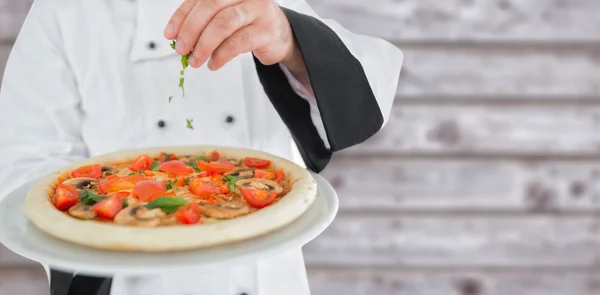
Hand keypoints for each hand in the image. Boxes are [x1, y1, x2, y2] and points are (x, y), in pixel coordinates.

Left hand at [164, 0, 296, 70]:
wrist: (280, 34)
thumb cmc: (247, 24)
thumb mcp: (224, 16)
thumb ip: (203, 22)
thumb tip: (178, 38)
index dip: (182, 16)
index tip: (170, 34)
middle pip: (211, 6)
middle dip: (191, 30)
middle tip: (181, 49)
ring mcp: (258, 10)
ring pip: (223, 24)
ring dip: (204, 45)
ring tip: (196, 60)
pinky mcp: (266, 31)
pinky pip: (237, 43)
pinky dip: (221, 56)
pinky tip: (213, 63)